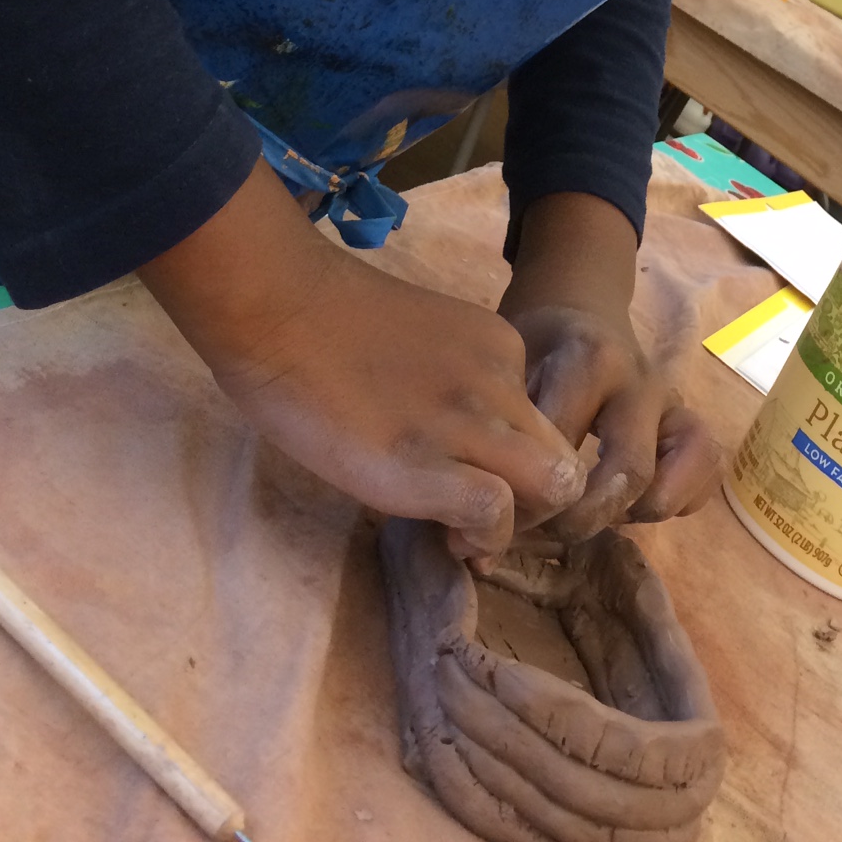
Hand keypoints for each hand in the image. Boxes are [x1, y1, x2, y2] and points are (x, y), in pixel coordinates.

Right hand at [139, 160, 583, 557]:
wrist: (277, 306)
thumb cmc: (322, 320)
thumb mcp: (420, 344)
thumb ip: (451, 387)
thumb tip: (456, 453)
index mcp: (499, 347)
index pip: (543, 424)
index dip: (518, 467)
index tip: (472, 480)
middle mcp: (501, 380)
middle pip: (564, 461)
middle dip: (534, 504)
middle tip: (475, 519)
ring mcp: (469, 419)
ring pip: (553, 487)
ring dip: (517, 525)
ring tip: (463, 531)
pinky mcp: (426, 463)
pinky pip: (496, 511)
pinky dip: (481, 536)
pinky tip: (444, 535)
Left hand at [499, 193, 721, 540]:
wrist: (577, 307)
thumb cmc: (534, 348)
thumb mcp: (508, 368)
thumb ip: (501, 430)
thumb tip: (473, 521)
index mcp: (591, 359)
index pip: (565, 442)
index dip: (529, 491)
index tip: (500, 512)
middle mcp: (641, 380)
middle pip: (631, 469)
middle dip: (585, 516)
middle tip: (547, 532)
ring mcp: (672, 400)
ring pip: (685, 468)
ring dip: (639, 509)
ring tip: (597, 517)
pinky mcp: (689, 419)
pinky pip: (708, 466)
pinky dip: (681, 497)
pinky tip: (636, 506)